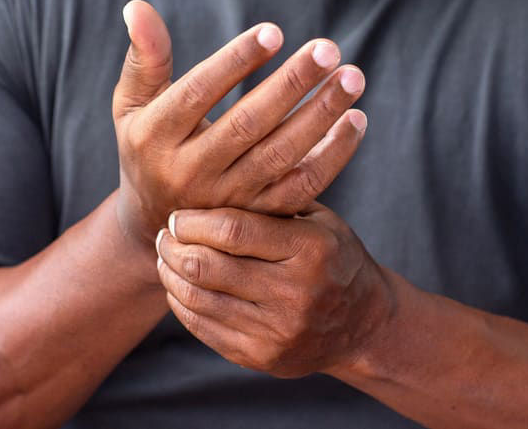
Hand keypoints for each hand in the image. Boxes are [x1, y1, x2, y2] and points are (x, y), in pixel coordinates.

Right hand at [112, 0, 367, 246]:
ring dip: (321, 115)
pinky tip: (356, 119)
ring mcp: (228, 200)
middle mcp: (190, 172)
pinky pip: (303, 186)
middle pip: (248, 124)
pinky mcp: (260, 217)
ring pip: (281, 155)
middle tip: (328, 49)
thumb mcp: (132, 106)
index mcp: (154, 138)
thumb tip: (138, 6)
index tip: (274, 31)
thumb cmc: (149, 147)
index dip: (235, 62)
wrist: (158, 228)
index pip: (198, 94)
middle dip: (292, 84)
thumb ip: (144, 58)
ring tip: (352, 77)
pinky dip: (334, 154)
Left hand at [154, 203, 392, 378]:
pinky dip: (182, 304)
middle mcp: (296, 293)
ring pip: (199, 299)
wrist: (363, 325)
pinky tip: (178, 286)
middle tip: (164, 235)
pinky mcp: (262, 357)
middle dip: (174, 248)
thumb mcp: (319, 220)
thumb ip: (274, 200)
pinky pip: (204, 329)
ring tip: (166, 258)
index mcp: (311, 249)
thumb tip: (215, 170)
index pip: (233, 231)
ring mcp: (278, 331)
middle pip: (208, 266)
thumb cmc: (332, 256)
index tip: (178, 215)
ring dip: (171, 275)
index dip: (194, 222)